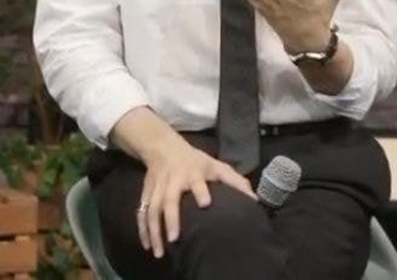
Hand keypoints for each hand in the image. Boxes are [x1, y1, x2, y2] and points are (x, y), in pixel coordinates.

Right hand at [136, 133, 256, 257]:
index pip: (197, 181)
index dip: (201, 191)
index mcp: (192, 172)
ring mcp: (157, 187)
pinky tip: (147, 246)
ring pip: (152, 209)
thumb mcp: (215, 164)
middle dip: (171, 218)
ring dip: (154, 230)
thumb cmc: (195, 160)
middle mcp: (173, 180)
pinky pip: (141, 213)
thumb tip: (254, 199)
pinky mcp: (146, 193)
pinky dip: (142, 230)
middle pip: (169, 199)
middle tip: (174, 238)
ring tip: (159, 251)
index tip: (205, 203)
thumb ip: (234, 181)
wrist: (163, 146)